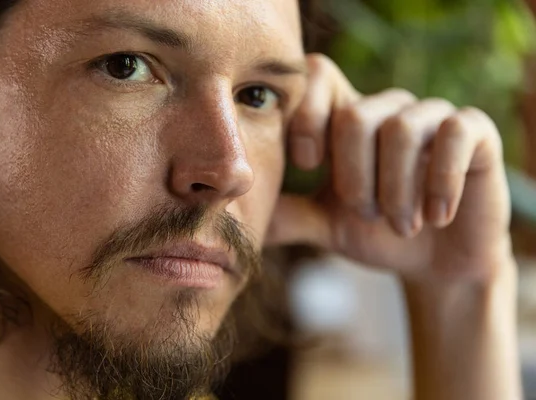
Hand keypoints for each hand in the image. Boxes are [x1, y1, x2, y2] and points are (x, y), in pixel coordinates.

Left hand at [266, 54, 512, 281]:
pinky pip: (456, 133)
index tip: (307, 163)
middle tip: (365, 214)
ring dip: (395, 190)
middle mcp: (387, 109)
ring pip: (402, 128)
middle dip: (354, 177)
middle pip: (355, 115)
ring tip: (399, 224)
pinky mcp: (474, 132)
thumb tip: (234, 215)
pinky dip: (440, 182)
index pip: (317, 74)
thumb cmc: (377, 234)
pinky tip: (436, 216)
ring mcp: (432, 115)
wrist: (434, 261)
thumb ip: (288, 214)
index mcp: (346, 119)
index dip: (305, 115)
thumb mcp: (325, 224)